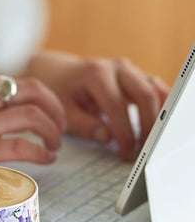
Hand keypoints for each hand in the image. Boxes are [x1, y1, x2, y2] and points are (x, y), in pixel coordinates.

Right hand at [0, 76, 65, 191]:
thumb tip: (1, 115)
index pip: (19, 83)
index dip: (43, 98)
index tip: (48, 113)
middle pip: (34, 92)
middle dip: (56, 109)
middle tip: (60, 127)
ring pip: (32, 117)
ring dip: (52, 132)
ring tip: (54, 146)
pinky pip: (22, 147)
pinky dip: (40, 152)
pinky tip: (44, 159)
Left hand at [27, 52, 168, 160]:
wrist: (59, 73)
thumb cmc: (59, 91)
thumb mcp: (62, 109)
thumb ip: (82, 124)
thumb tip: (106, 137)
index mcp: (96, 73)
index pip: (117, 105)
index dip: (124, 132)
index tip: (126, 153)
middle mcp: (117, 67)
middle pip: (145, 95)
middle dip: (148, 126)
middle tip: (144, 152)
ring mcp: (130, 70)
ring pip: (155, 91)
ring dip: (158, 118)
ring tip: (153, 143)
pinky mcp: (136, 77)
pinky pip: (156, 90)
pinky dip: (162, 107)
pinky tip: (160, 126)